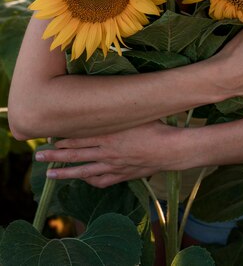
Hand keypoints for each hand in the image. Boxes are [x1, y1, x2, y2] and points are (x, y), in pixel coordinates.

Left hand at [35, 121, 176, 187]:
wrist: (170, 149)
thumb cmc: (155, 125)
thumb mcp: (134, 113)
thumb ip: (118, 108)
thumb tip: (106, 97)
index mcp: (108, 133)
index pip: (78, 138)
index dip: (61, 140)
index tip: (47, 139)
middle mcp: (106, 151)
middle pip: (75, 154)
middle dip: (54, 156)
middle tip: (37, 156)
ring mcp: (113, 165)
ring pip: (83, 170)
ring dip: (65, 173)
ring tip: (50, 174)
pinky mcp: (121, 175)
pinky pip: (101, 180)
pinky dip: (89, 180)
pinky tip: (83, 179)